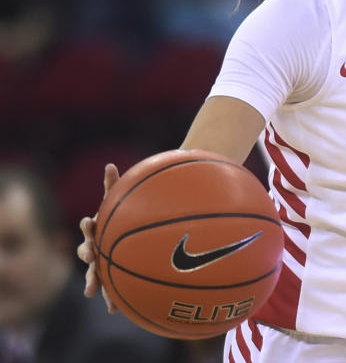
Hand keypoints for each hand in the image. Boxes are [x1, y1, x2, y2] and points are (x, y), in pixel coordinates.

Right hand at [76, 163, 119, 312]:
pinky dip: (111, 298)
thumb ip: (114, 186)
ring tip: (91, 290)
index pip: (90, 226)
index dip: (89, 225)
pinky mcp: (112, 278)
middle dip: (87, 252)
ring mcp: (101, 264)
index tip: (89, 221)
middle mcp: (95, 247)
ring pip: (94, 273)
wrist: (129, 236)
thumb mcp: (120, 201)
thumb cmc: (122, 216)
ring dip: (93, 281)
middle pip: (87, 250)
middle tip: (90, 253)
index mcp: (98, 229)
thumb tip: (109, 165)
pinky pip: (111, 289)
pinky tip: (114, 309)